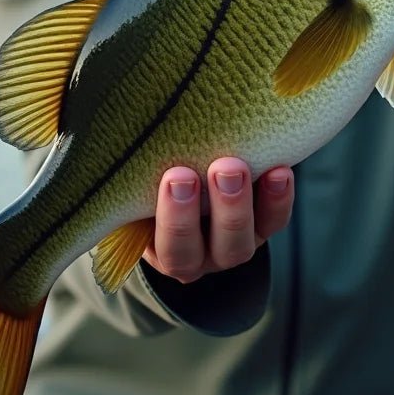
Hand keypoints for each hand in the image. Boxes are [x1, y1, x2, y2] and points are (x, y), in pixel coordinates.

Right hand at [143, 157, 293, 283]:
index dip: (175, 218)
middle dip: (223, 208)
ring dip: (246, 202)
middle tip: (223, 167)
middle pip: (219, 248)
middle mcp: (202, 256)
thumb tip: (113, 138)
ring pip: (245, 239)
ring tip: (243, 165)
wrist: (180, 179)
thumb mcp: (138, 190)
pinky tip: (280, 170)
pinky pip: (274, 220)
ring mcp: (234, 242)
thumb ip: (138, 178)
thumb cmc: (148, 186)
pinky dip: (279, 198)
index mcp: (165, 251)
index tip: (174, 177)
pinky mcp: (261, 226)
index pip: (172, 249)